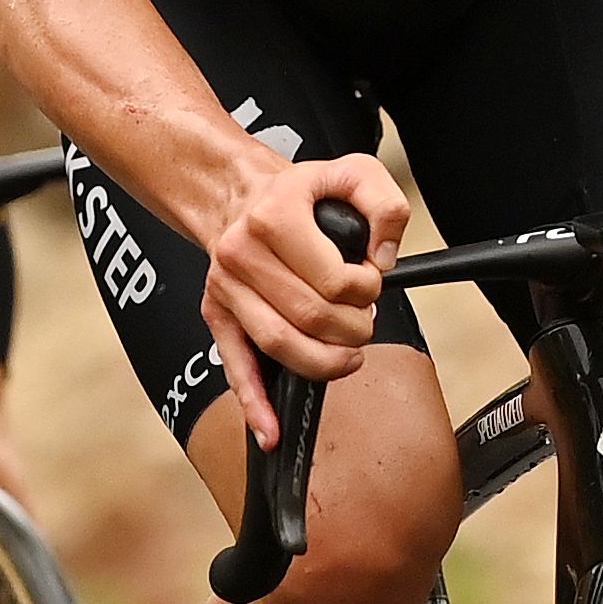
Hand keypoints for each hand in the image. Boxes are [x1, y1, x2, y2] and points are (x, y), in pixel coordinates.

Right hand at [196, 142, 408, 387]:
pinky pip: (235, 366)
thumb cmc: (299, 192)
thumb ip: (385, 206)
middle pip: (311, 318)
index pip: (335, 280)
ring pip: (280, 345)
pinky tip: (270, 431)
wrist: (237, 193)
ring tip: (345, 353)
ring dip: (323, 362)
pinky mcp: (217, 314)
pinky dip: (253, 405)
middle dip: (352, 330)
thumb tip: (383, 259)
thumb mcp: (354, 173)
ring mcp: (226, 287)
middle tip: (363, 321)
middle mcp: (242, 251)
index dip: (366, 292)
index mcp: (276, 214)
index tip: (371, 285)